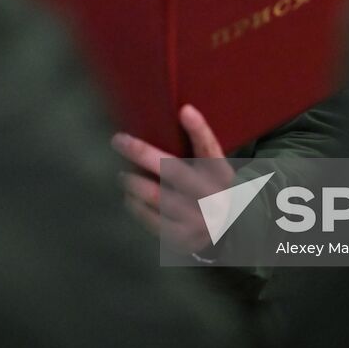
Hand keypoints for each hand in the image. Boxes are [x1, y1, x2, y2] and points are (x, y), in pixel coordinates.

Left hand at [112, 105, 235, 254]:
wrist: (230, 230)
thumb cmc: (212, 189)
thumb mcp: (215, 169)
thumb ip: (196, 150)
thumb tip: (168, 118)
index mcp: (220, 172)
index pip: (209, 147)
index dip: (198, 129)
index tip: (185, 110)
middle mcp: (211, 194)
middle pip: (173, 170)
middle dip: (142, 153)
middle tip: (118, 140)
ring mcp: (197, 218)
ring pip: (158, 197)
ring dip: (133, 183)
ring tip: (123, 175)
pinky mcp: (184, 237)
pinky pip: (153, 221)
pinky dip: (137, 208)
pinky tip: (129, 198)